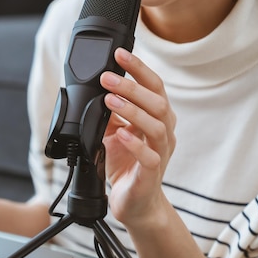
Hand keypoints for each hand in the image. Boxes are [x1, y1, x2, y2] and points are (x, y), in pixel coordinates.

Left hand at [99, 48, 176, 226]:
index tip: (120, 54)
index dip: (139, 68)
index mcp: (157, 117)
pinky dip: (135, 144)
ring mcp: (161, 153)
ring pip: (156, 126)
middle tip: (107, 78)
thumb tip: (93, 86)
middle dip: (132, 86)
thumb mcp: (114, 130)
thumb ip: (109, 110)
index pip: (154, 86)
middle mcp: (164, 132)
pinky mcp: (153, 174)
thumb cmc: (127, 163)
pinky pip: (150, 157)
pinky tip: (120, 135)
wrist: (135, 203)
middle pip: (158, 101)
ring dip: (132, 110)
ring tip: (109, 101)